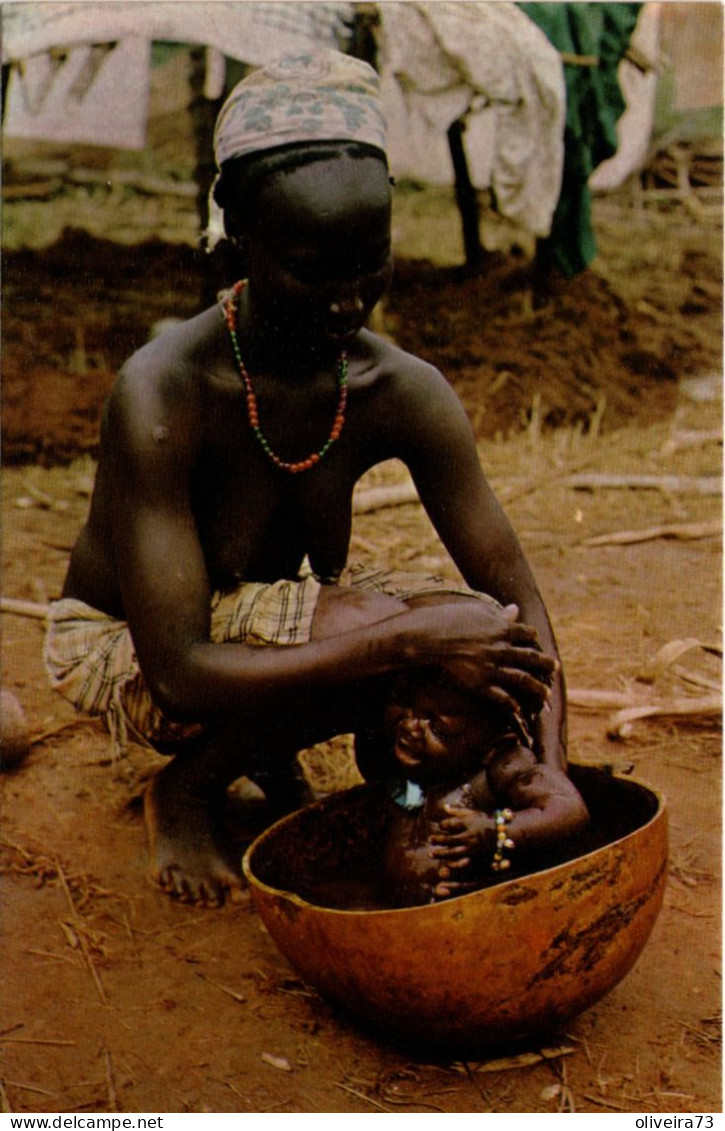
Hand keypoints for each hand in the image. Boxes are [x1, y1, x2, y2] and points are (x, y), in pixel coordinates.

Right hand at [407, 602, 556, 718]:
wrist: (428, 637)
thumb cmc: (449, 620)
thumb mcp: (477, 612)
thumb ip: (499, 614)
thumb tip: (515, 609)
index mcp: (502, 628)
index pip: (527, 635)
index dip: (534, 641)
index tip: (538, 645)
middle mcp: (501, 649)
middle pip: (531, 658)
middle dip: (545, 665)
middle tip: (556, 668)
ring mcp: (492, 668)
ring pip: (522, 680)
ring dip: (537, 688)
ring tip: (546, 694)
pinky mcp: (480, 684)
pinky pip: (502, 697)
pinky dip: (513, 704)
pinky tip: (520, 709)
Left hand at [430, 807, 493, 866]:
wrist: (505, 835)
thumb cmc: (486, 822)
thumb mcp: (473, 814)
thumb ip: (458, 811)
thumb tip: (444, 807)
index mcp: (469, 823)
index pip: (450, 824)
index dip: (442, 825)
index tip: (440, 825)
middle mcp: (470, 836)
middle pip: (449, 839)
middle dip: (437, 840)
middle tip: (430, 840)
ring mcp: (473, 848)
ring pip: (452, 853)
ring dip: (440, 854)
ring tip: (431, 853)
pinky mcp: (476, 858)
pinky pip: (461, 863)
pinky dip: (452, 864)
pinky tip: (446, 863)